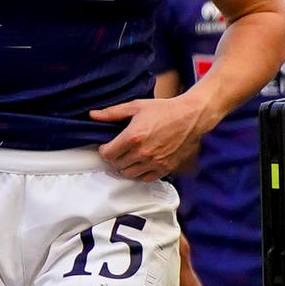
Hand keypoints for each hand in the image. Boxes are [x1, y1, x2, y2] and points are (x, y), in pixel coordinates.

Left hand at [91, 92, 209, 181]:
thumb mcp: (136, 106)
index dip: (104, 150)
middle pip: (117, 165)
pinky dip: (141, 173)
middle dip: (115, 158)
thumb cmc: (164, 110)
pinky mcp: (166, 168)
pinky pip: (146, 178)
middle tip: (118, 150)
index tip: (107, 146)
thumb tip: (92, 115)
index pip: (107, 154)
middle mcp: (143, 153)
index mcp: (133, 137)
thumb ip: (112, 113)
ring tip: (129, 157)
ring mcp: (155, 162)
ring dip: (126, 167)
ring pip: (130, 174)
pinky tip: (141, 163)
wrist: (192, 117)